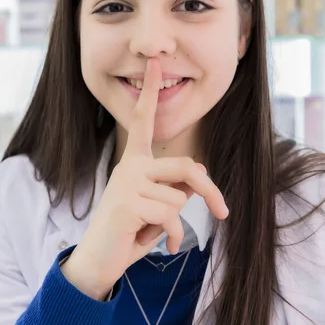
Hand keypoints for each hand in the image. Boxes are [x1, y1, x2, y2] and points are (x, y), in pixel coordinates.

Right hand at [61, 58, 228, 299]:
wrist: (100, 260)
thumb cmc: (131, 230)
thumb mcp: (158, 205)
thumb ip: (176, 184)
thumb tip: (200, 169)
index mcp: (135, 161)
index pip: (143, 121)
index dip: (151, 92)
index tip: (156, 64)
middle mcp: (130, 166)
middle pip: (187, 166)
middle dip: (210, 191)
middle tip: (223, 213)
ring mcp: (127, 183)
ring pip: (179, 197)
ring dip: (176, 223)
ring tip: (154, 231)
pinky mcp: (127, 204)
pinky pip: (170, 215)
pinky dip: (171, 236)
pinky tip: (158, 244)